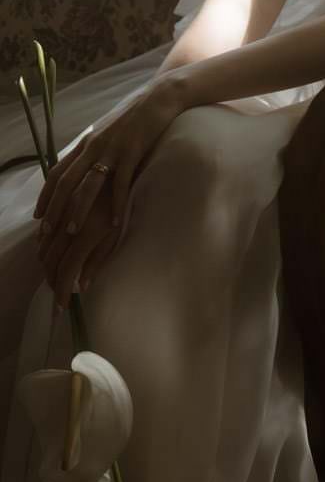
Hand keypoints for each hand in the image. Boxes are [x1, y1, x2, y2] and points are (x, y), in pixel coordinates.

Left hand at [34, 74, 185, 242]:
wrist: (159, 96)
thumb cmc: (135, 115)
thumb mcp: (107, 130)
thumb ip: (95, 147)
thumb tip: (84, 166)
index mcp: (86, 142)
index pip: (57, 172)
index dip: (45, 195)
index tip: (38, 216)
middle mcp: (94, 145)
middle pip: (66, 181)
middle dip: (55, 208)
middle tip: (47, 232)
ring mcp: (113, 148)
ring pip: (89, 185)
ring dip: (78, 210)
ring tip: (73, 232)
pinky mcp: (133, 151)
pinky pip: (121, 183)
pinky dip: (117, 205)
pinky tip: (115, 222)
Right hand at [39, 183, 119, 308]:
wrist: (119, 173)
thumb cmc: (124, 206)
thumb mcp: (116, 235)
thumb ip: (98, 260)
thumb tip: (83, 285)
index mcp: (86, 236)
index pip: (66, 272)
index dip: (61, 293)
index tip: (61, 308)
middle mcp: (69, 226)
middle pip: (51, 262)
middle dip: (52, 282)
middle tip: (58, 294)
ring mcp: (62, 215)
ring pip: (44, 247)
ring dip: (46, 266)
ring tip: (55, 277)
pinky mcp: (59, 207)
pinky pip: (44, 231)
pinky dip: (44, 247)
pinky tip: (50, 254)